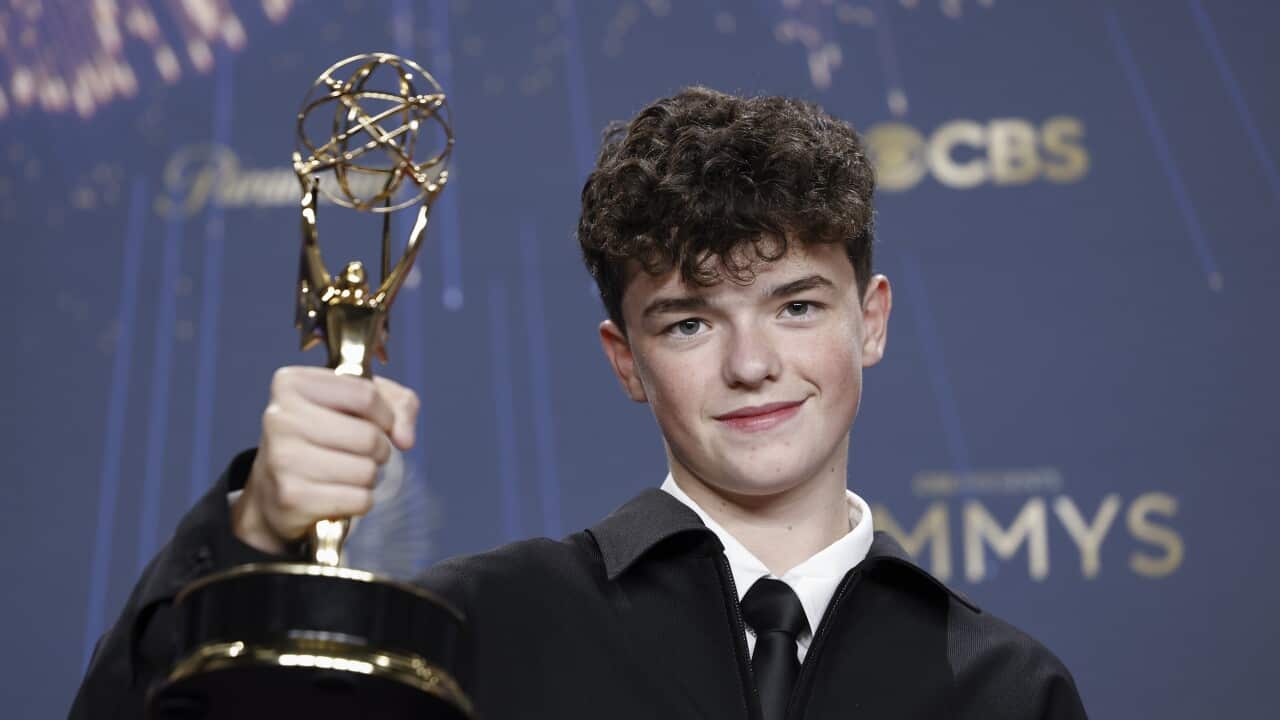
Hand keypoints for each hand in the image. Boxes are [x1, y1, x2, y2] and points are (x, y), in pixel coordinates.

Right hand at [231, 366, 418, 554]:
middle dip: (379, 449)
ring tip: (344, 473)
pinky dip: (359, 501)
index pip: (366, 395)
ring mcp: (282, 458)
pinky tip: (337, 494)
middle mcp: (280, 418)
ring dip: (368, 477)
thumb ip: (398, 404)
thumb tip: (405, 439)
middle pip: (369, 436)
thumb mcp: (358, 405)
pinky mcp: (291, 497)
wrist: (272, 492)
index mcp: (292, 384)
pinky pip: (359, 499)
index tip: (378, 424)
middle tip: (359, 453)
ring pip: (366, 470)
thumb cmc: (321, 438)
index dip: (386, 415)